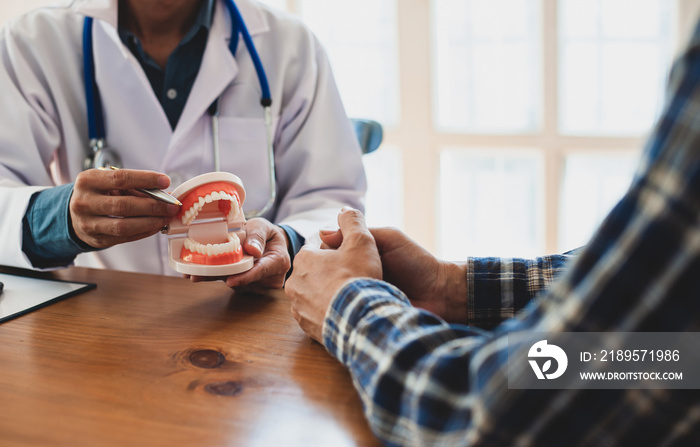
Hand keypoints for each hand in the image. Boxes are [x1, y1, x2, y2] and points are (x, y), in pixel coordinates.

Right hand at [70, 168, 178, 247]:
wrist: (73, 214)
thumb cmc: (97, 194)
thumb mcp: (108, 182)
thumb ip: (134, 186)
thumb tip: (165, 192)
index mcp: (88, 181)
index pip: (120, 178)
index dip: (145, 180)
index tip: (165, 181)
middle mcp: (84, 202)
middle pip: (124, 205)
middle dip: (153, 206)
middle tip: (172, 205)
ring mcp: (88, 223)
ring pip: (124, 225)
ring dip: (151, 222)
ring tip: (166, 217)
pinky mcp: (97, 239)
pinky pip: (125, 237)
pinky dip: (144, 231)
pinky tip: (157, 226)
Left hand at [190, 218, 290, 292]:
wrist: (270, 243)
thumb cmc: (266, 234)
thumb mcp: (263, 226)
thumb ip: (258, 235)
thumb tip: (253, 250)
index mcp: (279, 261)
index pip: (261, 271)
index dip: (245, 277)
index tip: (230, 280)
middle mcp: (272, 278)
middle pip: (245, 280)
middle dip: (223, 276)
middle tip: (198, 274)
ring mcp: (262, 286)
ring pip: (237, 285)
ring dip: (219, 277)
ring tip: (199, 270)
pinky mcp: (251, 288)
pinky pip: (235, 285)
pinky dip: (221, 278)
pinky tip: (206, 272)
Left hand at [286, 208, 381, 342]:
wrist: (359, 320)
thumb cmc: (358, 278)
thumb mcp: (361, 240)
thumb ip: (351, 221)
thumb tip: (344, 210)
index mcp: (304, 259)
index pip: (319, 248)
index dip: (338, 251)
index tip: (351, 259)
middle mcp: (294, 283)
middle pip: (315, 272)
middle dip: (331, 273)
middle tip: (353, 278)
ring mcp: (299, 307)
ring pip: (315, 294)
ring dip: (329, 294)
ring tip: (350, 297)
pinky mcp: (307, 327)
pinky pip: (317, 314)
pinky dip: (329, 312)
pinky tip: (345, 312)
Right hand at [320, 227, 467, 323]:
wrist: (439, 294)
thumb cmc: (416, 263)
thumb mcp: (387, 239)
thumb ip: (359, 233)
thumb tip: (322, 232)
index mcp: (358, 256)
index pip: (328, 252)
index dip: (324, 253)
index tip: (324, 255)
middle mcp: (353, 276)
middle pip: (326, 273)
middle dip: (324, 274)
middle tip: (331, 276)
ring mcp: (355, 297)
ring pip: (330, 294)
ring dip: (330, 292)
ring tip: (337, 291)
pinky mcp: (360, 315)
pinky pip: (342, 312)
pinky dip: (338, 308)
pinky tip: (337, 307)